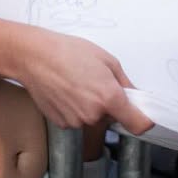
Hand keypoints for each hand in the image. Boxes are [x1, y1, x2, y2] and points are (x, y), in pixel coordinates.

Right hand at [17, 31, 152, 134]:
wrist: (34, 57)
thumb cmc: (69, 52)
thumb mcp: (106, 59)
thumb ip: (125, 82)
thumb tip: (134, 96)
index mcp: (109, 98)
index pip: (138, 125)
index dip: (143, 120)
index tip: (141, 114)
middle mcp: (94, 115)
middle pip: (113, 118)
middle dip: (110, 104)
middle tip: (97, 82)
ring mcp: (77, 122)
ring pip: (94, 119)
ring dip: (92, 107)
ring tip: (78, 84)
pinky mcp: (62, 124)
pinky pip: (78, 120)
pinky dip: (76, 109)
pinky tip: (67, 92)